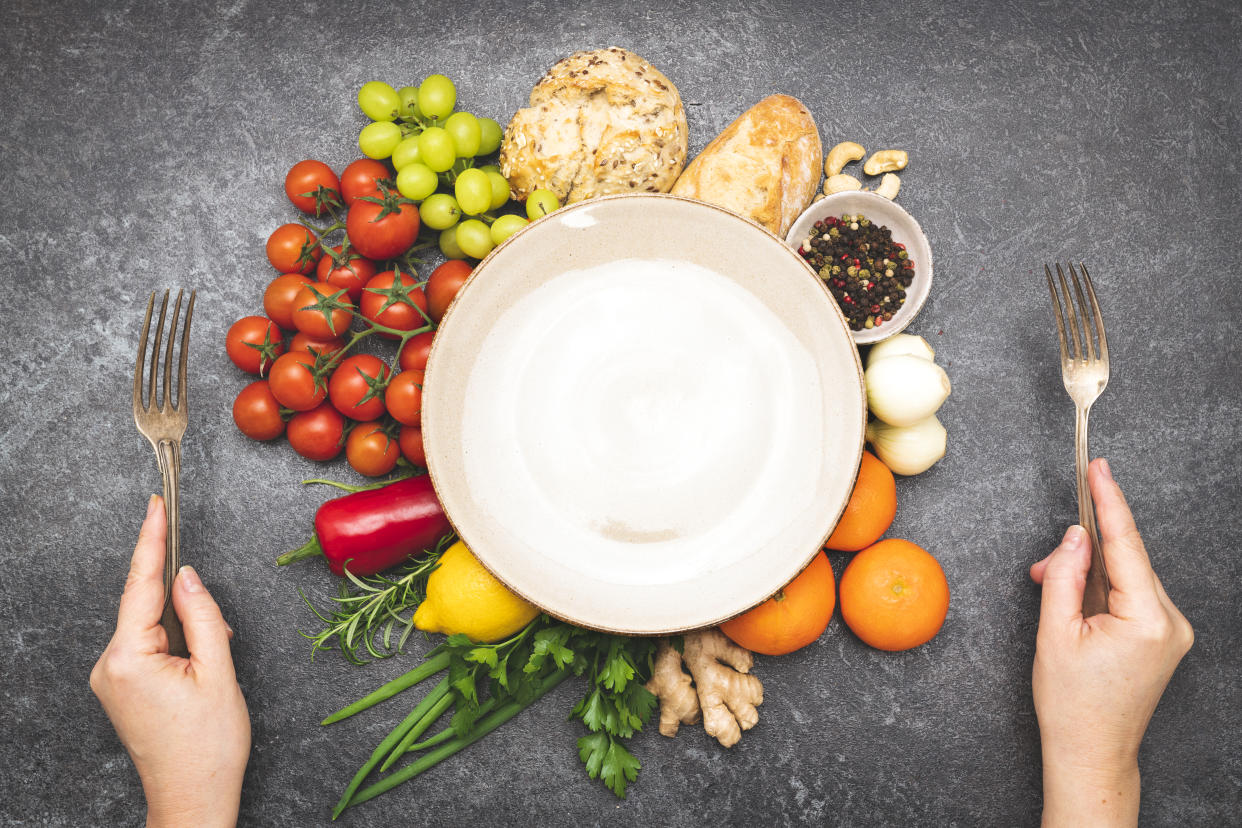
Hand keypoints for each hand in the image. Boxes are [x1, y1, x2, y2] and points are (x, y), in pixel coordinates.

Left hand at [90, 496, 250, 827]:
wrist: (193, 798)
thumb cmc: (209, 745)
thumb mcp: (218, 671)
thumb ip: (204, 615)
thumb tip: (186, 575)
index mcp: (129, 658)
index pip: (141, 585)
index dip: (150, 541)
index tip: (154, 506)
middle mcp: (109, 665)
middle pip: (147, 606)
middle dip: (187, 609)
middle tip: (218, 645)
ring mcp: (111, 678)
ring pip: (151, 626)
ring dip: (186, 632)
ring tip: (211, 671)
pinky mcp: (120, 687)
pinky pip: (148, 645)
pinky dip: (177, 644)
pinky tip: (198, 670)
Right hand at [1030, 458, 1192, 826]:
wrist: (1091, 750)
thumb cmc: (1071, 702)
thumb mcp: (1054, 631)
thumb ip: (1065, 575)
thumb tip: (1074, 537)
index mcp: (1147, 619)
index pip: (1126, 545)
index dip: (1110, 502)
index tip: (1100, 469)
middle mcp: (1171, 622)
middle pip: (1125, 561)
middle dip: (1083, 554)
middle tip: (1041, 569)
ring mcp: (1173, 632)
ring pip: (1126, 577)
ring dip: (1088, 576)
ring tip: (1052, 592)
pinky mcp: (1164, 638)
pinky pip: (1132, 596)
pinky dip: (1101, 590)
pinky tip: (1075, 604)